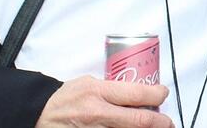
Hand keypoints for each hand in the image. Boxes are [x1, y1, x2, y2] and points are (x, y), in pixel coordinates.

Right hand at [35, 75, 172, 127]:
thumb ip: (111, 88)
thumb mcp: (88, 83)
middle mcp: (98, 114)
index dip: (157, 94)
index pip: (137, 93)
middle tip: (167, 122)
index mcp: (98, 92)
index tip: (162, 94)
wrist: (39, 116)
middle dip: (161, 122)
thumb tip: (137, 92)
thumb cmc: (64, 99)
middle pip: (140, 121)